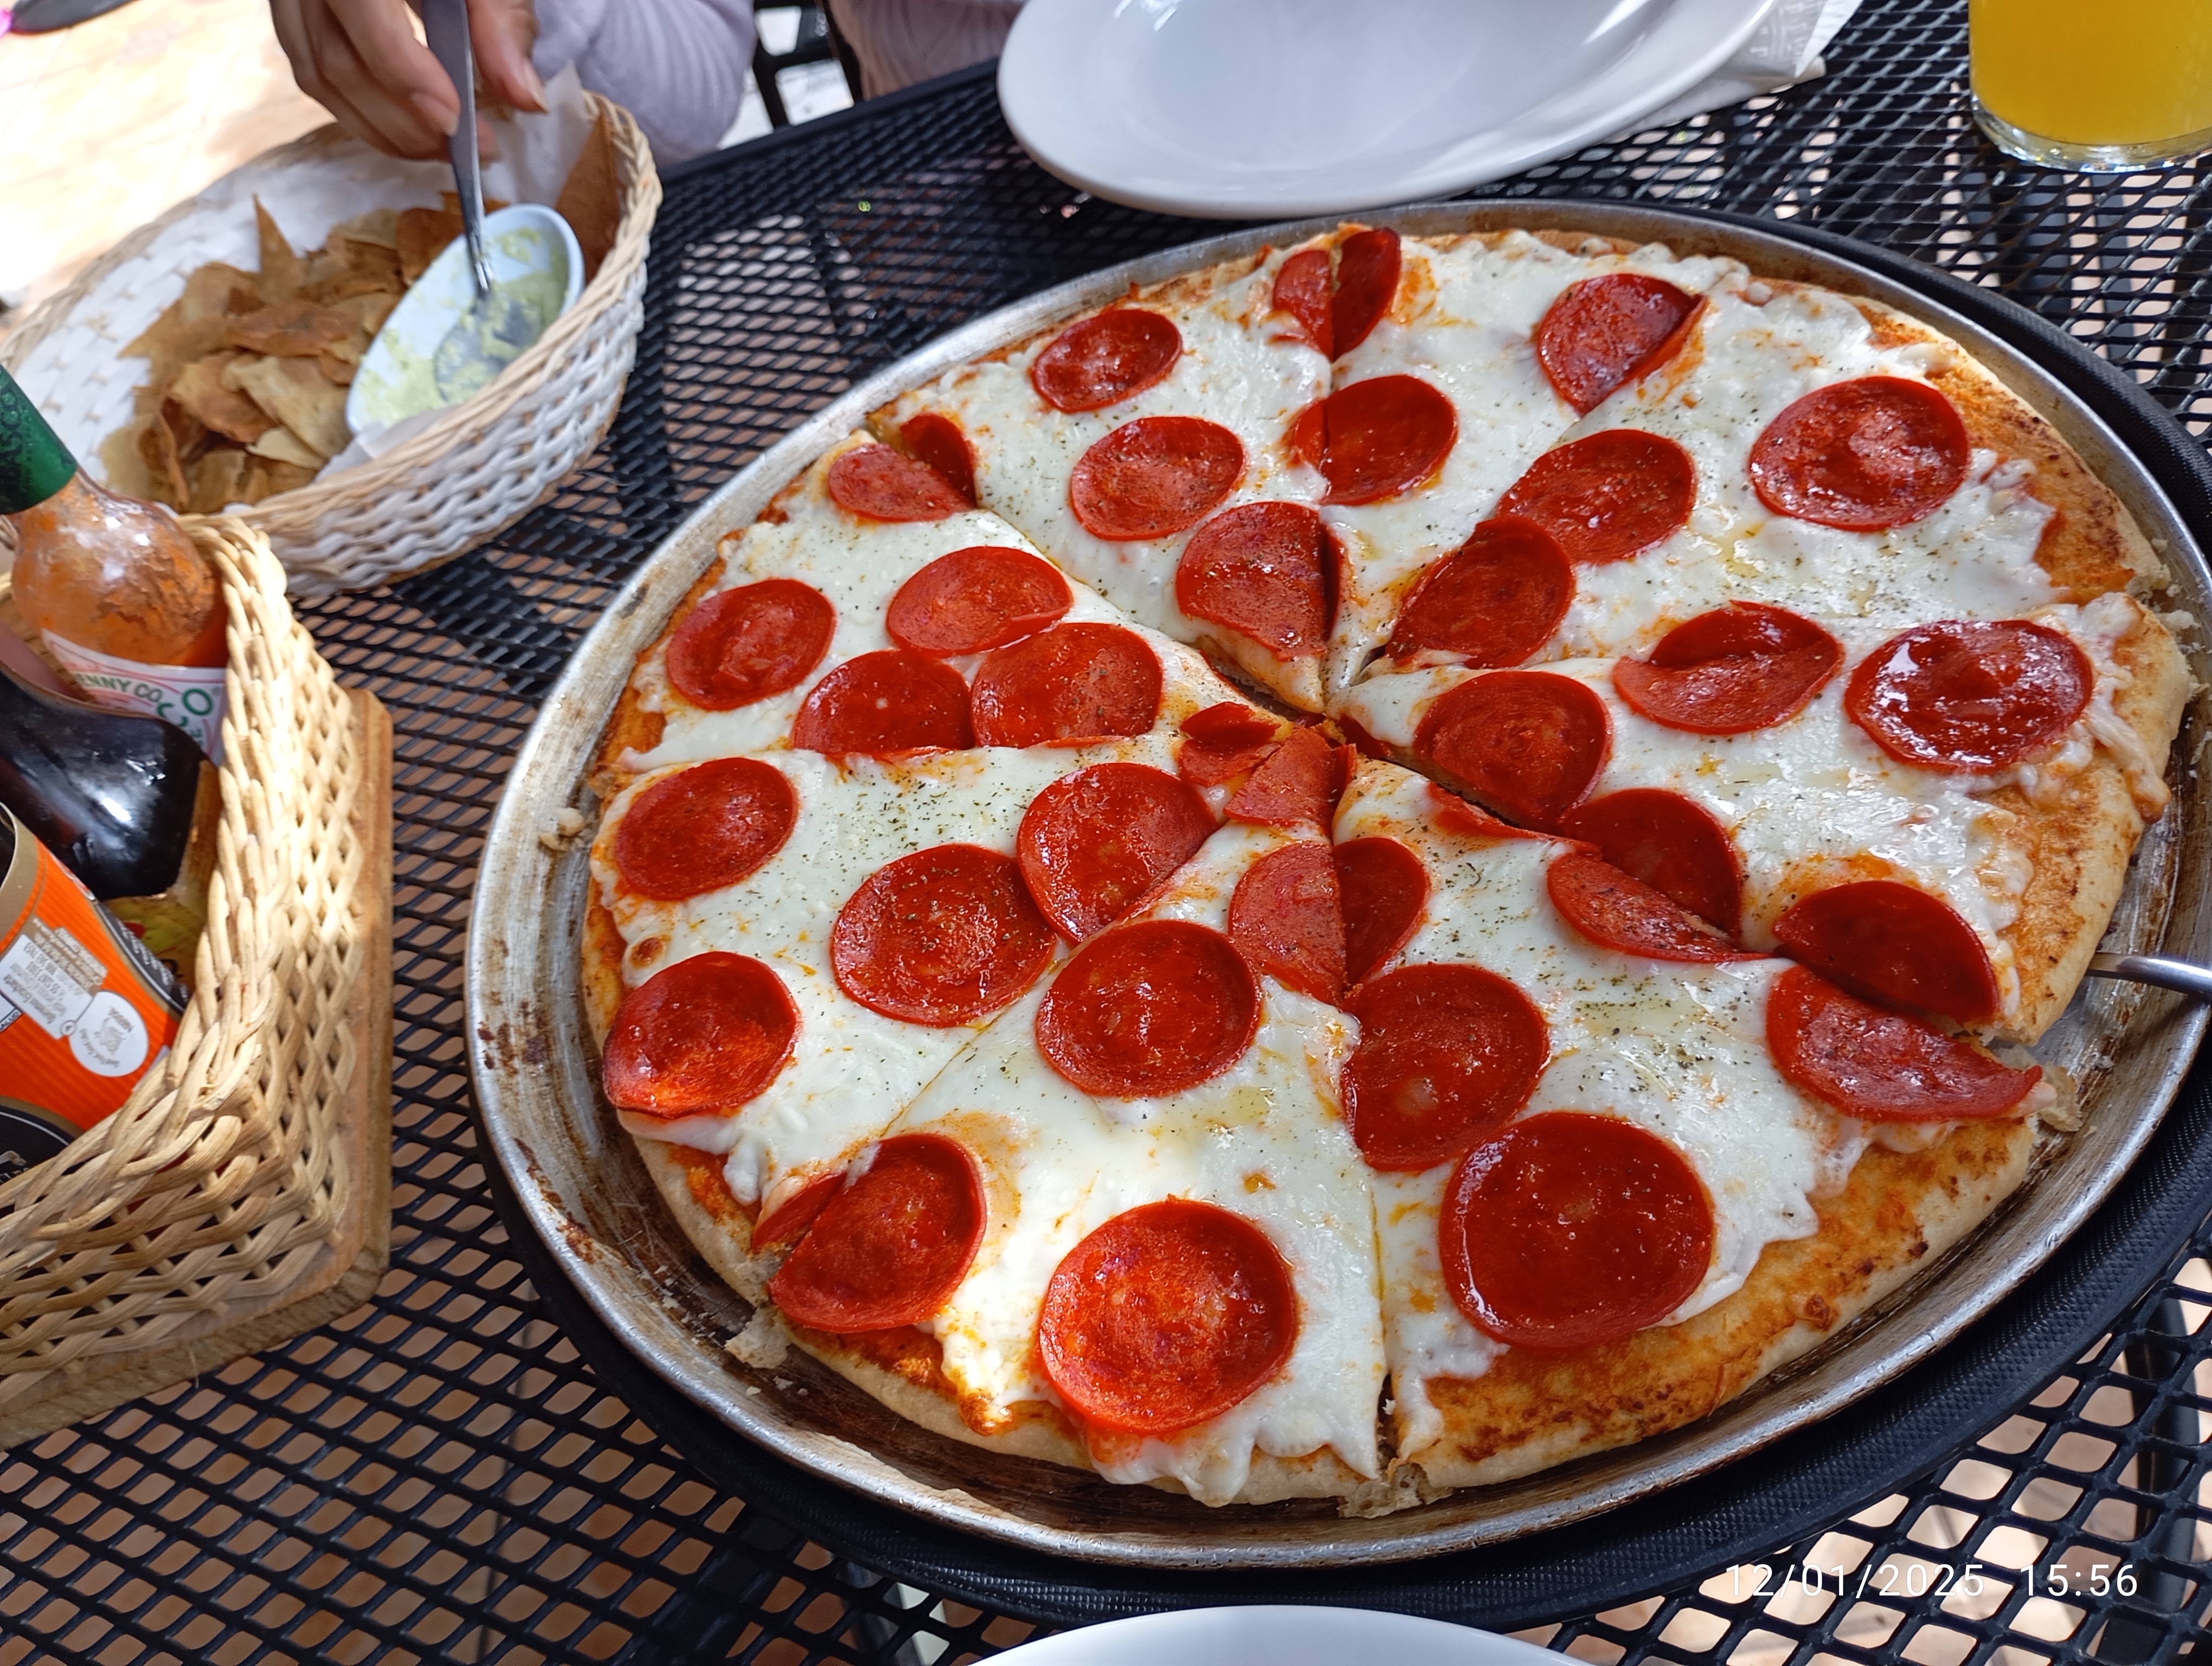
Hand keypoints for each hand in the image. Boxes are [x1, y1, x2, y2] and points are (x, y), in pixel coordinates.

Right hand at [270, 0, 545, 159]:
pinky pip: (311, 72)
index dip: (405, 72)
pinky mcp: (293, 13)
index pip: (361, 8)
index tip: (456, 121)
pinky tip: (409, 127)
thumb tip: (526, 99)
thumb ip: (502, 19)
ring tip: (444, 147)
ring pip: (319, 76)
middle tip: (471, 149)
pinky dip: (361, 111)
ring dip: (384, 129)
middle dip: (406, 121)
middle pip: (337, 59)